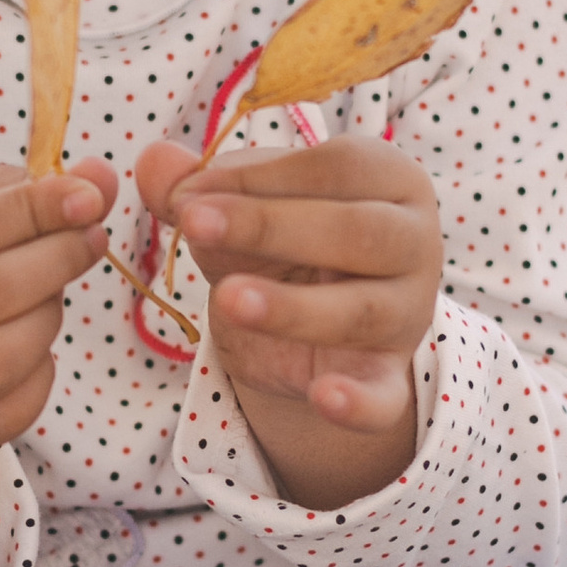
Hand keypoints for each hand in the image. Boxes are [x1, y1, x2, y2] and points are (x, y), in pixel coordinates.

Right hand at [0, 157, 114, 566]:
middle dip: (56, 262)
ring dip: (48, 318)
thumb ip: (25, 186)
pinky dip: (41, 376)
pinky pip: (9, 415)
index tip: (90, 199)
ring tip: (50, 293)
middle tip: (89, 240)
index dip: (37, 211)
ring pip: (1, 361)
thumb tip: (102, 181)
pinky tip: (33, 346)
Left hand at [133, 133, 439, 505]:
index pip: (338, 167)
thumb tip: (153, 163)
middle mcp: (413, 242)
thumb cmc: (282, 243)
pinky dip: (358, 403)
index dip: (260, 177)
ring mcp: (407, 314)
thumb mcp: (238, 211)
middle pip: (358, 231)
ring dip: (292, 306)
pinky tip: (325, 398)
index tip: (189, 192)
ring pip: (360, 311)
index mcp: (388, 179)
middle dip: (271, 226)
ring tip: (226, 298)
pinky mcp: (390, 379)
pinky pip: (384, 397)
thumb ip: (196, 187)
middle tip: (193, 223)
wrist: (307, 326)